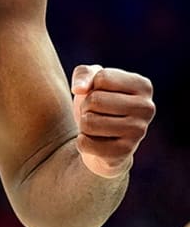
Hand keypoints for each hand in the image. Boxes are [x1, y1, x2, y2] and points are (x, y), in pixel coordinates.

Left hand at [71, 64, 154, 178]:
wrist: (102, 140)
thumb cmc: (98, 103)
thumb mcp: (91, 81)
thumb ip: (83, 74)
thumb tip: (79, 89)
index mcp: (143, 86)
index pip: (102, 78)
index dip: (91, 87)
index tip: (100, 94)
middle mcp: (147, 108)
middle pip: (95, 100)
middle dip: (86, 106)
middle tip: (97, 113)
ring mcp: (139, 131)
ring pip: (89, 122)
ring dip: (84, 124)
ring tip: (97, 126)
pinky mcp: (125, 152)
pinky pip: (85, 143)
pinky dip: (83, 142)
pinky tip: (97, 142)